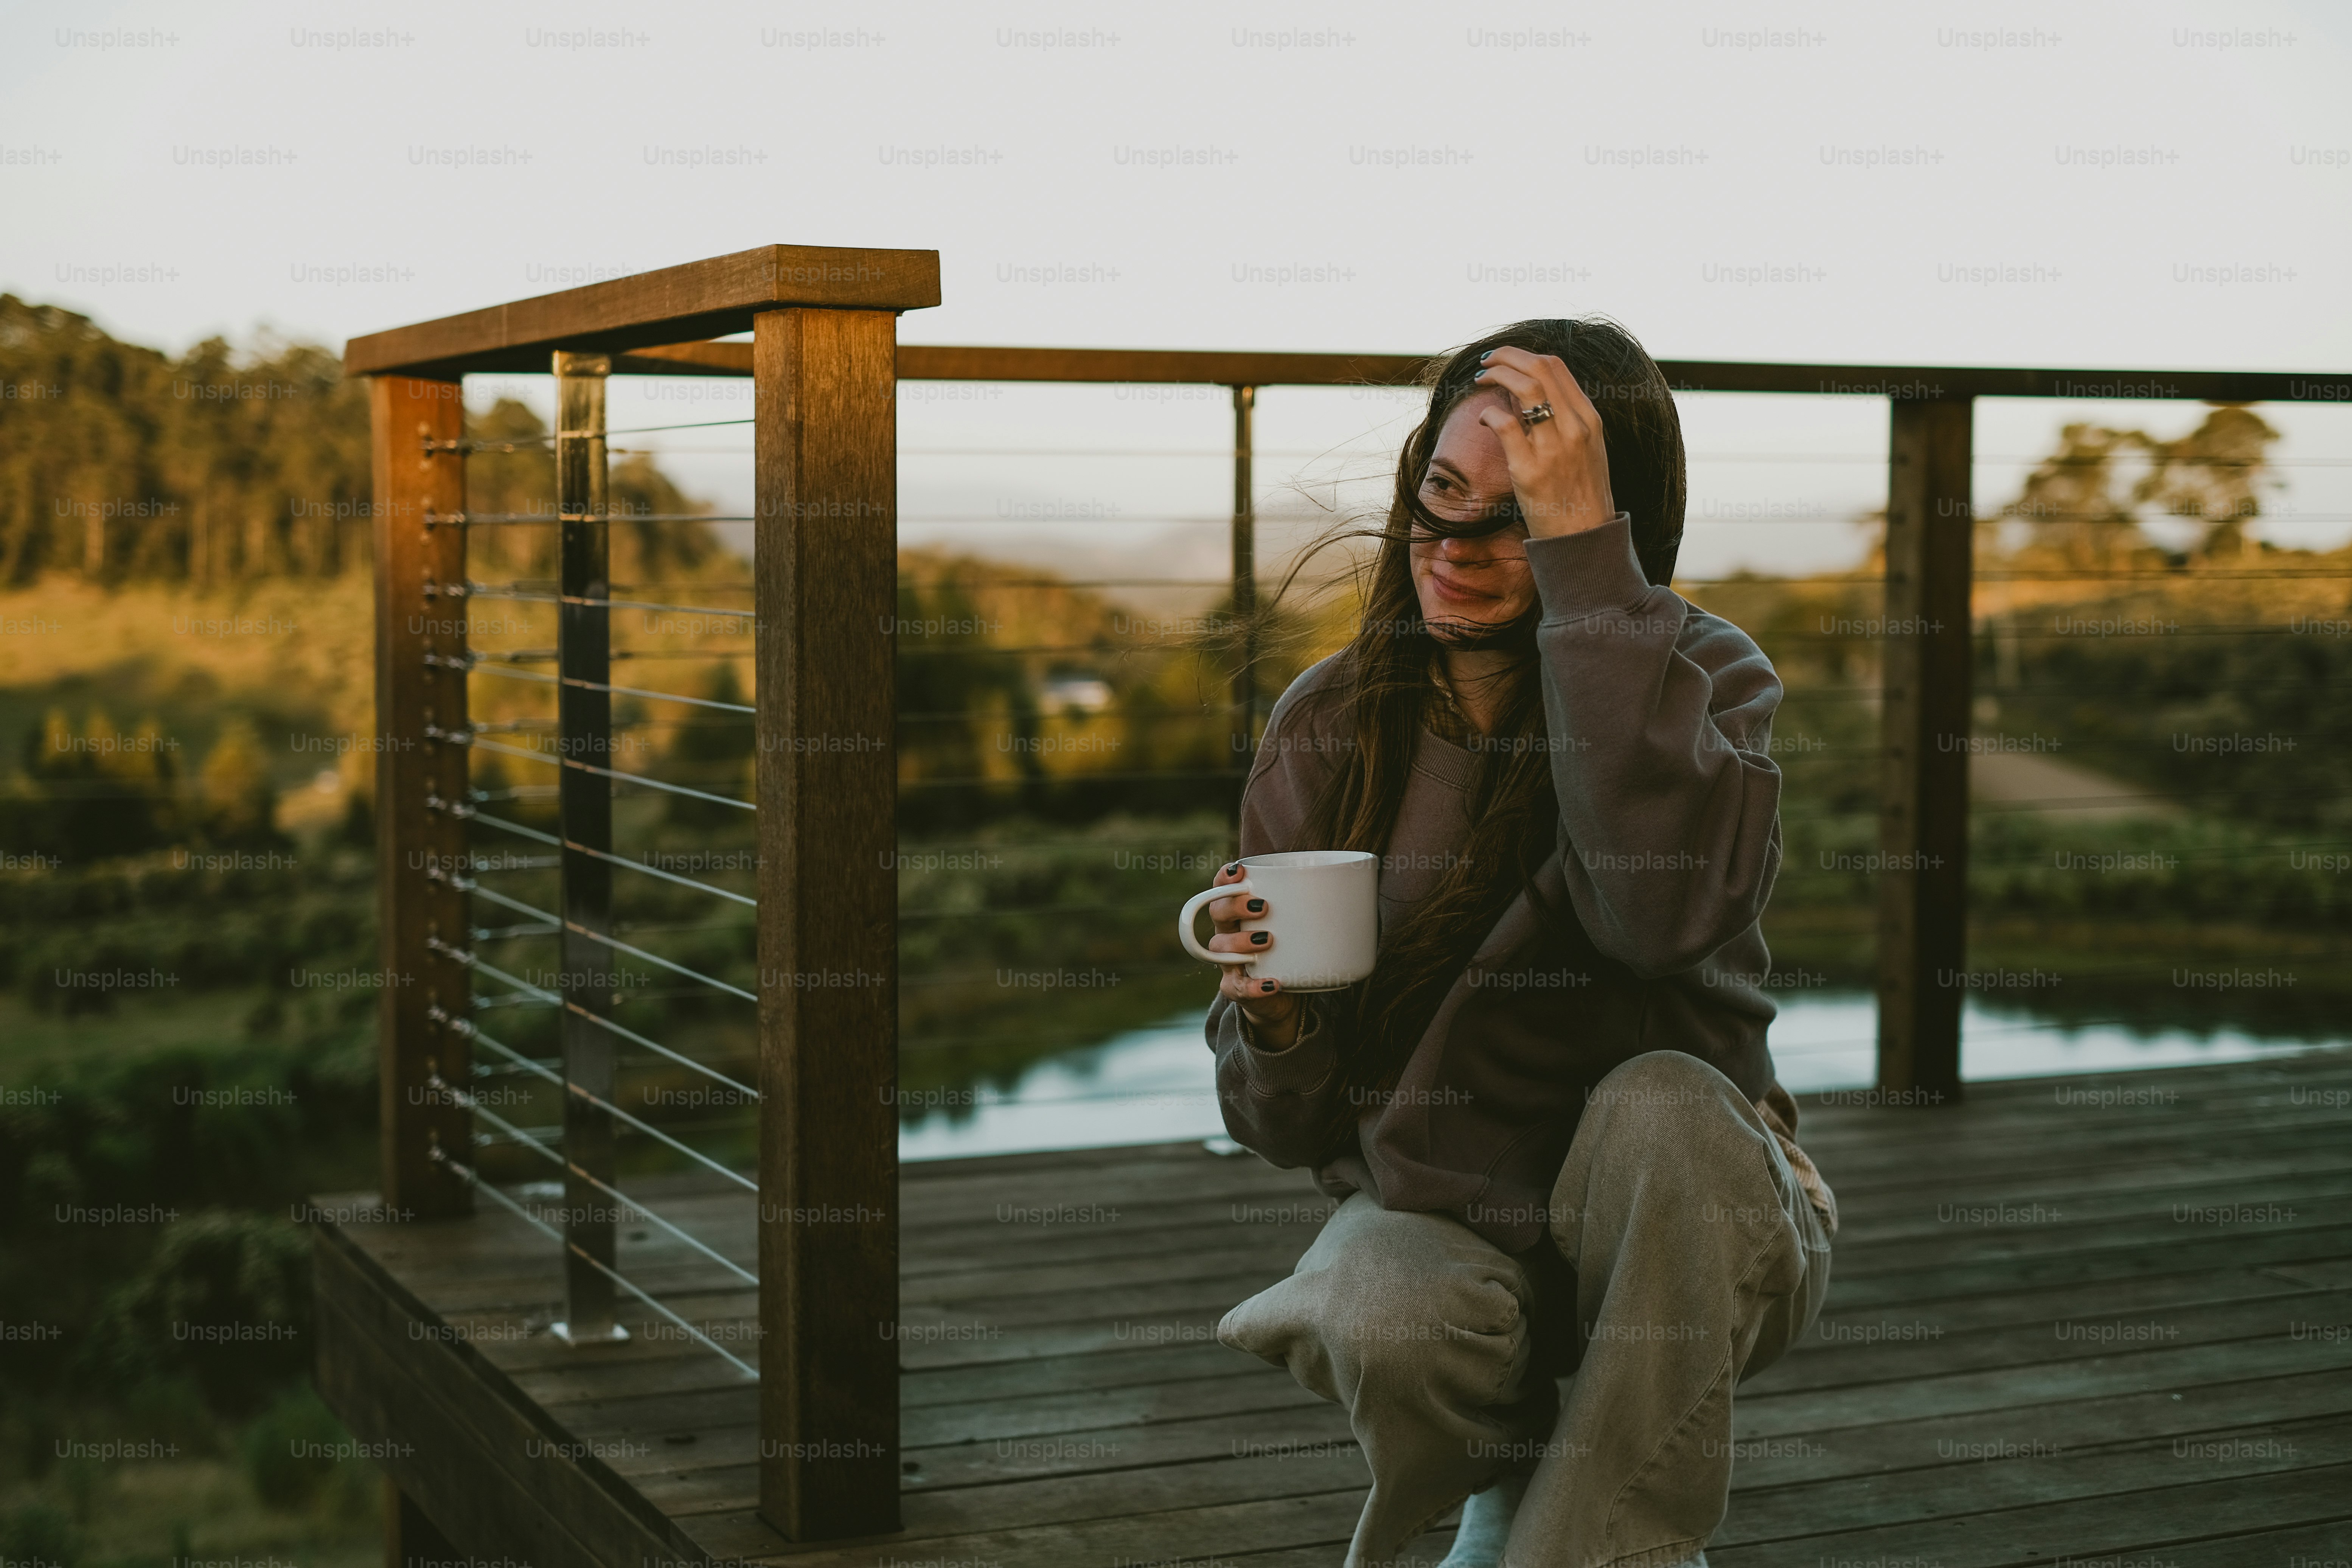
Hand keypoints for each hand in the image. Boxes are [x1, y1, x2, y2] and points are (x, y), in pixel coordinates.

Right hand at [1204, 861, 1301, 1048]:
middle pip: (1217, 913)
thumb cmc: (1293, 949)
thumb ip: (1317, 905)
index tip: (1239, 870)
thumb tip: (1362, 883)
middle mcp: (1228, 933)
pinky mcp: (1238, 989)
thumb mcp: (1301, 925)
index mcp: (1240, 913)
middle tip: (1263, 906)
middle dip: (1234, 905)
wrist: (1285, 995)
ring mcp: (1230, 963)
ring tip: (1268, 940)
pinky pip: (1237, 988)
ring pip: (1220, 948)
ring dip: (1241, 942)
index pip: (1221, 888)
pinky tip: (1273, 983)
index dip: (1224, 878)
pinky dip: (1255, 986)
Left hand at [1470, 347, 1614, 538]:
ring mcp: (1554, 448)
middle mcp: (1575, 428)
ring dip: (1496, 375)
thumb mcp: (1585, 450)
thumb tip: (1527, 392)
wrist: (1584, 539)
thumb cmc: (1579, 495)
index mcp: (1589, 419)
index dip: (1523, 355)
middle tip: (1485, 362)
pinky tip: (1483, 419)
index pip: (1556, 367)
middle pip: (1539, 368)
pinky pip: (1505, 425)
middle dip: (1506, 356)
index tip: (1504, 360)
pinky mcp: (1530, 471)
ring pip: (1524, 388)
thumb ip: (1564, 420)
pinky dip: (1488, 413)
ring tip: (1480, 379)